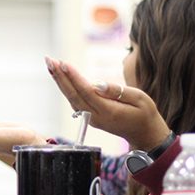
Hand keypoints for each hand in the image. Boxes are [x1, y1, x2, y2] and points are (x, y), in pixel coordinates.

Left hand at [45, 55, 171, 151]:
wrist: (145, 134)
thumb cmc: (145, 114)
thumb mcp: (140, 98)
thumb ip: (118, 91)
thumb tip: (96, 84)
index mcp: (109, 112)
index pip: (86, 92)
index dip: (74, 77)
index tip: (63, 63)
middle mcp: (96, 117)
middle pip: (73, 95)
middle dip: (60, 77)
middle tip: (49, 60)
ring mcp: (91, 119)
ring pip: (71, 98)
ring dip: (60, 81)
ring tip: (50, 64)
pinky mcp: (90, 117)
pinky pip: (75, 101)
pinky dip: (66, 88)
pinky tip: (60, 77)